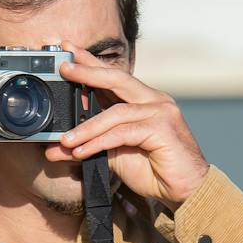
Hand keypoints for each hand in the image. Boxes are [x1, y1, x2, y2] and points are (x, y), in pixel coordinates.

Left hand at [44, 46, 210, 208]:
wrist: (186, 192)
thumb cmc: (155, 171)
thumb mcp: (114, 155)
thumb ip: (89, 145)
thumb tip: (56, 147)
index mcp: (144, 100)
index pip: (113, 77)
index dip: (90, 62)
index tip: (68, 50)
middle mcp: (154, 100)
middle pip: (116, 79)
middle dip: (87, 72)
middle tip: (63, 68)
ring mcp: (160, 111)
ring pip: (115, 113)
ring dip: (86, 127)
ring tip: (64, 140)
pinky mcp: (162, 128)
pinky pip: (122, 132)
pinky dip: (99, 142)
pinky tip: (81, 152)